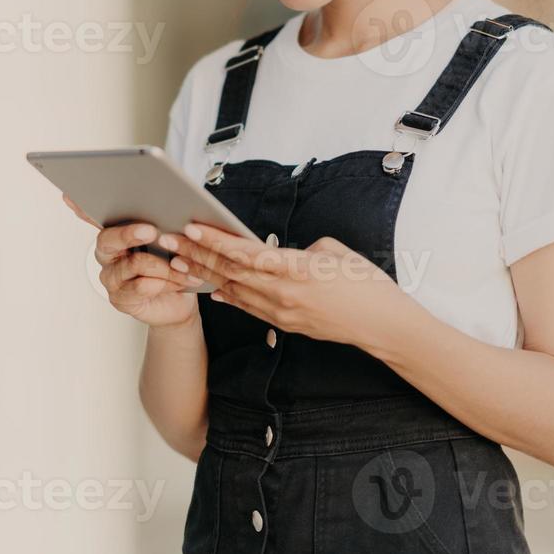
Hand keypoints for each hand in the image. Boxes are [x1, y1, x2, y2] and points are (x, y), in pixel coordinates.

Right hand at [65, 194, 204, 328]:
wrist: (179, 302)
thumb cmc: (173, 265)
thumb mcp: (171, 241)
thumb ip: (162, 224)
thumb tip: (167, 203)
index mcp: (115, 233)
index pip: (94, 217)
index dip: (82, 209)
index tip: (72, 197)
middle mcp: (108, 254)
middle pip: (108, 238)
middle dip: (129, 233)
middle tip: (151, 230)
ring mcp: (111, 277)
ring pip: (135, 263)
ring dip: (165, 265)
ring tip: (185, 266)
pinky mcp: (120, 298)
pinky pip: (143, 286)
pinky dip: (166, 282)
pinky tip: (182, 280)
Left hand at [157, 222, 407, 347]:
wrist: (382, 326)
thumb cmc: (365, 283)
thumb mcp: (334, 252)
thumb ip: (301, 249)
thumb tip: (283, 252)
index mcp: (296, 269)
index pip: (246, 253)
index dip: (216, 240)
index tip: (192, 228)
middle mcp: (283, 293)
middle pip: (231, 272)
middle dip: (198, 255)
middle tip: (170, 241)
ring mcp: (282, 312)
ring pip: (235, 291)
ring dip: (206, 276)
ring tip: (180, 262)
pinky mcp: (286, 325)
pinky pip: (249, 308)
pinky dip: (228, 296)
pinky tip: (212, 289)